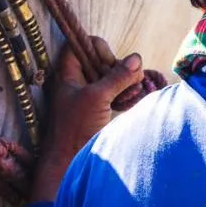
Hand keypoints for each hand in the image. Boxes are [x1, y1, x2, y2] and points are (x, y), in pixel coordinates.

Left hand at [28, 37, 143, 203]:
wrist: (69, 162)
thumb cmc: (75, 128)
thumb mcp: (96, 98)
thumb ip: (117, 77)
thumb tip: (136, 59)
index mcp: (69, 73)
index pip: (82, 44)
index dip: (97, 47)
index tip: (108, 63)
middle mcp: (79, 81)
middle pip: (101, 60)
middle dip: (118, 68)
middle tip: (126, 80)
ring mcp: (90, 95)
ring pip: (112, 77)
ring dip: (125, 83)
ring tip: (131, 94)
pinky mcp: (101, 109)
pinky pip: (117, 93)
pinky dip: (127, 95)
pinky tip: (132, 101)